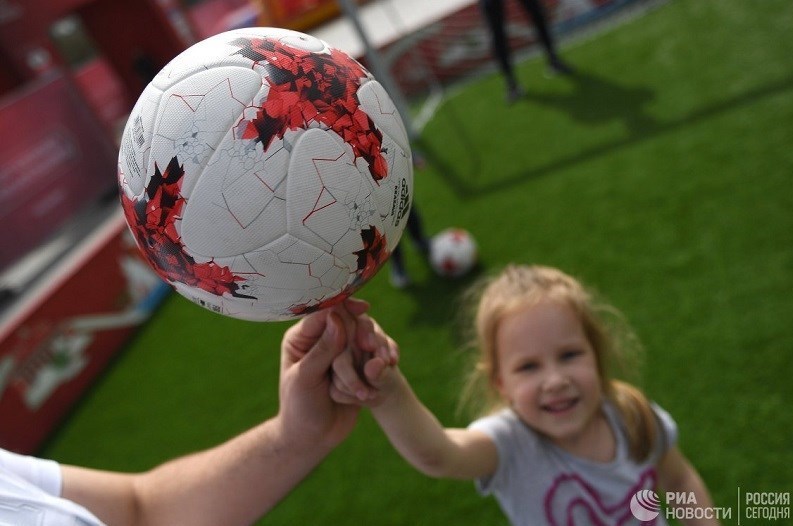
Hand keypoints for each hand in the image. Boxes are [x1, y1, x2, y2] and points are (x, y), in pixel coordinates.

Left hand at [278, 299, 394, 449]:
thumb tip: (337, 319)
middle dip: (364, 332)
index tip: (363, 308)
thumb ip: (322, 350)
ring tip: (385, 362)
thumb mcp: (306, 378)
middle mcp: (321, 340)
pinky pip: (371, 354)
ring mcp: (340, 353)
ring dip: (375, 348)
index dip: (343, 307)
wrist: (314, 438)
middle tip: (373, 346)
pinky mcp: (356, 365)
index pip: (323, 313)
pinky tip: (391, 363)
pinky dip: (381, 358)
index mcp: (301, 338)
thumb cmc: (301, 408)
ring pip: (362, 337)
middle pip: (348, 322)